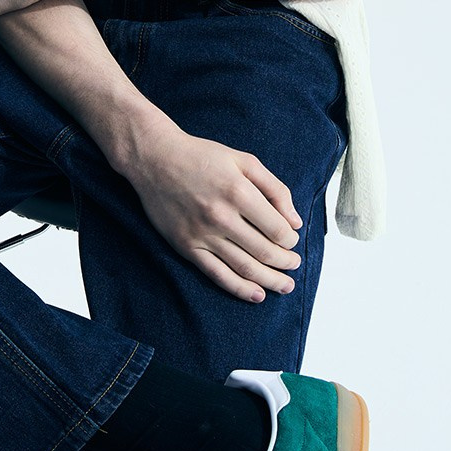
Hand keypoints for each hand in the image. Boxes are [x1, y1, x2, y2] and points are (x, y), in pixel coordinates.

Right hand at [117, 120, 302, 303]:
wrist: (155, 159)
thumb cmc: (201, 156)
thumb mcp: (244, 160)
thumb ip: (275, 188)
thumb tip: (295, 221)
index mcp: (238, 192)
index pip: (277, 230)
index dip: (290, 240)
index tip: (292, 239)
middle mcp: (221, 217)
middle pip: (265, 252)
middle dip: (286, 263)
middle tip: (294, 264)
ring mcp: (202, 234)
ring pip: (245, 268)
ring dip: (270, 280)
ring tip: (285, 285)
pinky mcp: (187, 247)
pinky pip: (217, 275)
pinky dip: (240, 289)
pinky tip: (257, 294)